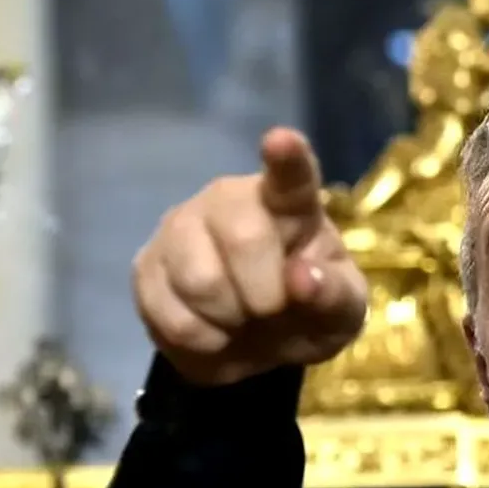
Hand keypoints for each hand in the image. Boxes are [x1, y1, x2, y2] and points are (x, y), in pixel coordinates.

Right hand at [133, 128, 366, 386]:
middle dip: (265, 294)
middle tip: (272, 311)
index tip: (282, 141)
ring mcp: (182, 228)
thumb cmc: (309, 310)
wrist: (261, 346)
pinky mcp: (146, 266)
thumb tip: (303, 279)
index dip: (286, 157)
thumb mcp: (341, 314)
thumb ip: (333, 297)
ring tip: (241, 320)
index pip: (291, 174)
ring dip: (230, 320)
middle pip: (241, 236)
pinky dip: (201, 340)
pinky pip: (169, 313)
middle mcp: (230, 200)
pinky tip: (213, 332)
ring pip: (198, 279)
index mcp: (291, 203)